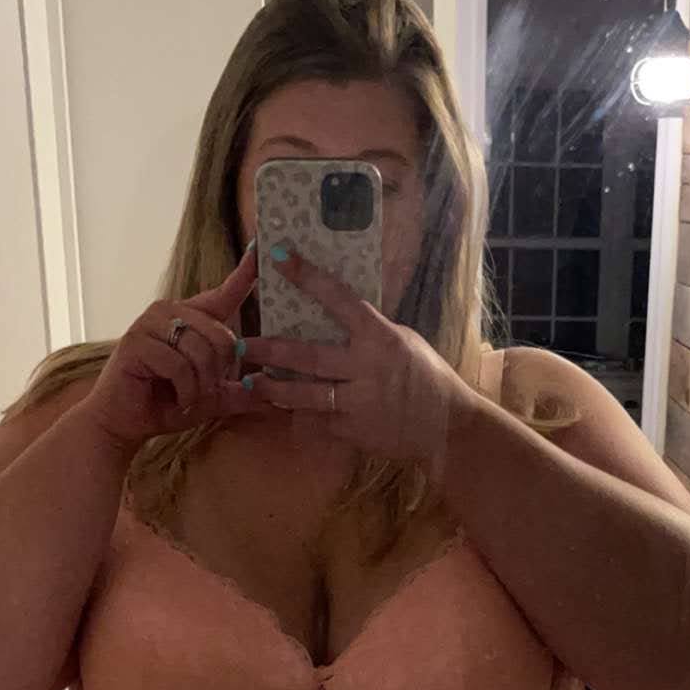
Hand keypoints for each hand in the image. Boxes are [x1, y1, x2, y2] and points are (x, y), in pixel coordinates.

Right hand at [86, 246, 257, 447]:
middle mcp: (170, 311)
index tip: (260, 247)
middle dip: (218, 373)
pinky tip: (176, 399)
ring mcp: (150, 323)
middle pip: (222, 335)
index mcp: (190, 318)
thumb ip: (235, 392)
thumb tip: (267, 393)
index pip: (223, 293)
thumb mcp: (209, 398)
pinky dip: (185, 390)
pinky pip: (180, 366)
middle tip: (202, 391)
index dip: (244, 273)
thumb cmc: (163, 405)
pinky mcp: (136, 341)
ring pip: (201, 351)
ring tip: (187, 397)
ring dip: (200, 385)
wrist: (123, 422)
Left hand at [237, 250, 474, 464]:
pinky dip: (304, 416)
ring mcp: (359, 403)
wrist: (448, 427)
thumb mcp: (403, 342)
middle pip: (308, 356)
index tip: (278, 257)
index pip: (339, 299)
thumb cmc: (427, 376)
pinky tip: (287, 411)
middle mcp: (366, 368)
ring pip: (305, 395)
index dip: (307, 276)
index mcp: (381, 337)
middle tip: (242, 344)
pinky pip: (321, 421)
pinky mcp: (355, 431)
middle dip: (270, 350)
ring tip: (251, 383)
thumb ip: (370, 332)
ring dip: (274, 390)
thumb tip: (338, 313)